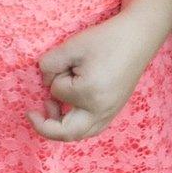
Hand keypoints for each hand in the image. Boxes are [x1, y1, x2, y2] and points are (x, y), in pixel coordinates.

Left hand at [32, 12, 157, 140]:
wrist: (138, 37)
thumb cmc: (106, 39)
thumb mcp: (72, 46)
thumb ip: (50, 64)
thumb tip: (45, 81)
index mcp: (89, 94)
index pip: (57, 93)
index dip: (54, 76)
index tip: (61, 64)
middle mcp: (101, 110)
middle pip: (66, 133)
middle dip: (45, 125)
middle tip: (33, 113)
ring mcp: (110, 113)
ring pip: (80, 134)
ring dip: (61, 126)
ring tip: (53, 107)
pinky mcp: (114, 110)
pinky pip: (92, 128)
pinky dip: (76, 125)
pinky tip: (70, 111)